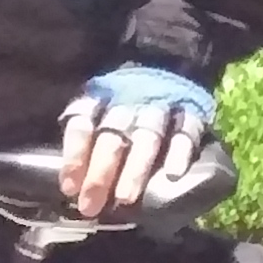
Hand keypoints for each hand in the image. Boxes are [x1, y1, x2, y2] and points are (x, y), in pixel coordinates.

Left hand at [56, 63, 217, 218]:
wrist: (174, 58)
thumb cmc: (128, 101)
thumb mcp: (100, 109)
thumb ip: (87, 140)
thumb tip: (72, 185)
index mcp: (102, 97)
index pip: (82, 123)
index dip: (75, 155)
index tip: (69, 187)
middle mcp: (129, 100)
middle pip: (112, 137)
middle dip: (100, 173)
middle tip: (91, 205)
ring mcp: (162, 105)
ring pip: (147, 137)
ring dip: (135, 168)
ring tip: (125, 198)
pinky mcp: (192, 112)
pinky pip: (186, 131)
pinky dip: (180, 152)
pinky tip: (173, 174)